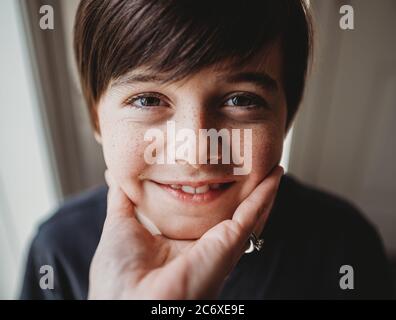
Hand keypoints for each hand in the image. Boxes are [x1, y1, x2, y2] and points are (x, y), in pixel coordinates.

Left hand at [88, 166, 283, 298]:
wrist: (127, 299)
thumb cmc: (119, 273)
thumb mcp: (121, 224)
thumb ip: (122, 199)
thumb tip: (115, 175)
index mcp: (181, 243)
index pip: (206, 213)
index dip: (216, 192)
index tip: (220, 170)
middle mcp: (204, 246)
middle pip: (232, 212)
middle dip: (245, 189)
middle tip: (253, 163)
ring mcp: (219, 246)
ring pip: (249, 212)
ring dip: (262, 190)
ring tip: (271, 167)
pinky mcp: (228, 244)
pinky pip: (252, 214)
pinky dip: (265, 195)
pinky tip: (274, 175)